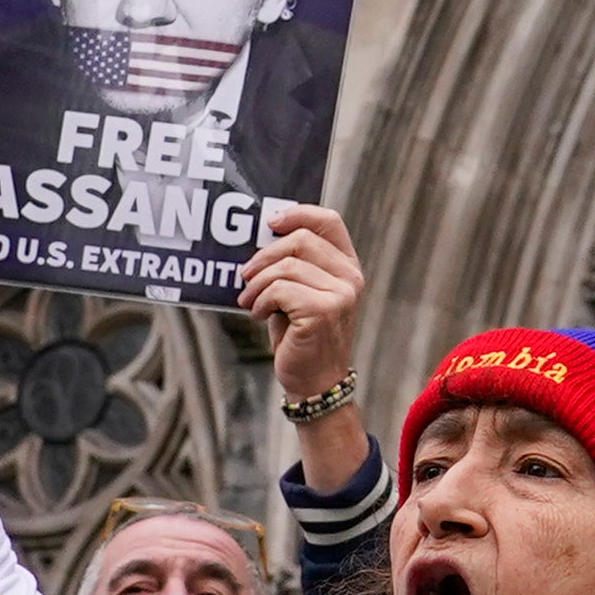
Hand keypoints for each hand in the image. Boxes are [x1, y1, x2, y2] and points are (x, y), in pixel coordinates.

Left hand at [241, 203, 366, 420]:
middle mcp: (350, 278)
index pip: (329, 221)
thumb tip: (259, 238)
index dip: (298, 213)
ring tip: (250, 301)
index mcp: (346, 267)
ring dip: (257, 284)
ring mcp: (340, 294)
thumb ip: (292, 265)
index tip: (270, 223)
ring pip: (285, 266)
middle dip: (264, 256)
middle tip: (245, 275)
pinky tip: (259, 315)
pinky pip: (279, 290)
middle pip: (300, 240)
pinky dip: (260, 301)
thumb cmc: (301, 335)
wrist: (315, 381)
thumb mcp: (299, 292)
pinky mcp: (323, 311)